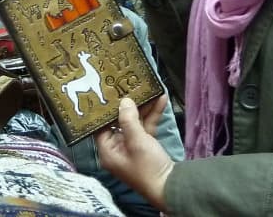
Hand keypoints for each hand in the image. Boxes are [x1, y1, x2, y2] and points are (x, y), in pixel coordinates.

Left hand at [95, 96, 175, 210]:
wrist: (171, 186)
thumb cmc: (148, 166)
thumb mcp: (136, 141)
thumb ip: (128, 120)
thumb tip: (123, 101)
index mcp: (108, 151)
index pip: (101, 127)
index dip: (106, 110)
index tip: (108, 93)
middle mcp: (117, 149)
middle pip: (120, 122)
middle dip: (129, 105)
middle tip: (130, 85)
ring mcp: (132, 148)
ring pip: (135, 123)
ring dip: (144, 108)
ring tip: (149, 88)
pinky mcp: (146, 147)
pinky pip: (146, 128)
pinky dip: (152, 116)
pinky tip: (161, 100)